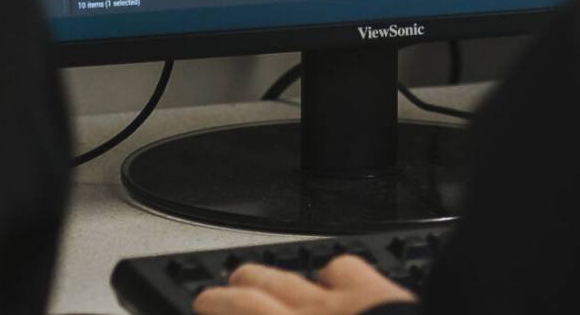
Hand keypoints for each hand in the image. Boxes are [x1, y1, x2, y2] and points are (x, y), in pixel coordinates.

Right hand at [193, 254, 417, 314]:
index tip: (206, 314)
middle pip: (246, 300)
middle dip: (220, 300)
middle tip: (208, 300)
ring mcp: (337, 305)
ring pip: (283, 276)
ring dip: (259, 277)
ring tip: (246, 278)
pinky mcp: (374, 290)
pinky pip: (339, 268)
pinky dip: (328, 275)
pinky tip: (328, 281)